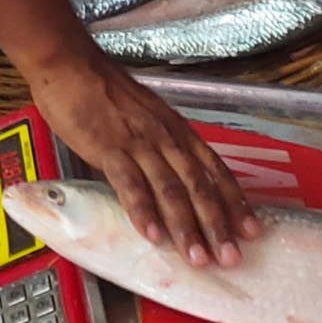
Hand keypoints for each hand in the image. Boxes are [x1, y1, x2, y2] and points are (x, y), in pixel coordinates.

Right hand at [27, 50, 259, 265]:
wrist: (70, 64)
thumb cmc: (102, 89)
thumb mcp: (144, 114)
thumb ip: (158, 142)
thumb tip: (167, 172)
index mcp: (176, 130)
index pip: (214, 170)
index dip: (234, 202)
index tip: (251, 230)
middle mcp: (165, 137)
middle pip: (199, 186)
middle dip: (217, 225)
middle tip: (231, 257)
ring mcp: (139, 143)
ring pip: (171, 190)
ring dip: (186, 227)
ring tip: (197, 258)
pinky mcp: (109, 148)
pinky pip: (130, 184)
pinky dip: (143, 211)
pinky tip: (152, 234)